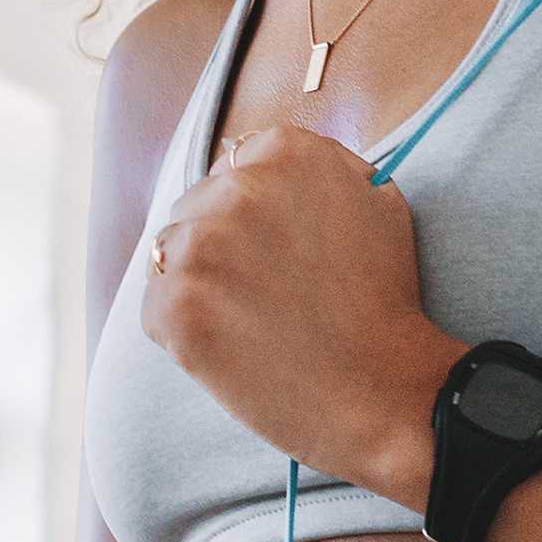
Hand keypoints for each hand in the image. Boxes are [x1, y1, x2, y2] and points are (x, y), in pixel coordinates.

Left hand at [142, 125, 449, 502]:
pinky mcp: (175, 303)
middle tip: (264, 294)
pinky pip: (156, 307)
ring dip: (197, 283)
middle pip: (196, 205)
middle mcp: (240, 186)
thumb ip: (325, 170)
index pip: (236, 166)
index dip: (251, 212)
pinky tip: (232, 348)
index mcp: (288, 151)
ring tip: (249, 322)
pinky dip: (183, 331)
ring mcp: (202, 245)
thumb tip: (276, 169)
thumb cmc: (386, 301)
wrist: (382, 390)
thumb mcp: (379, 202)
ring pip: (169, 254)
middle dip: (220, 246)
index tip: (271, 248)